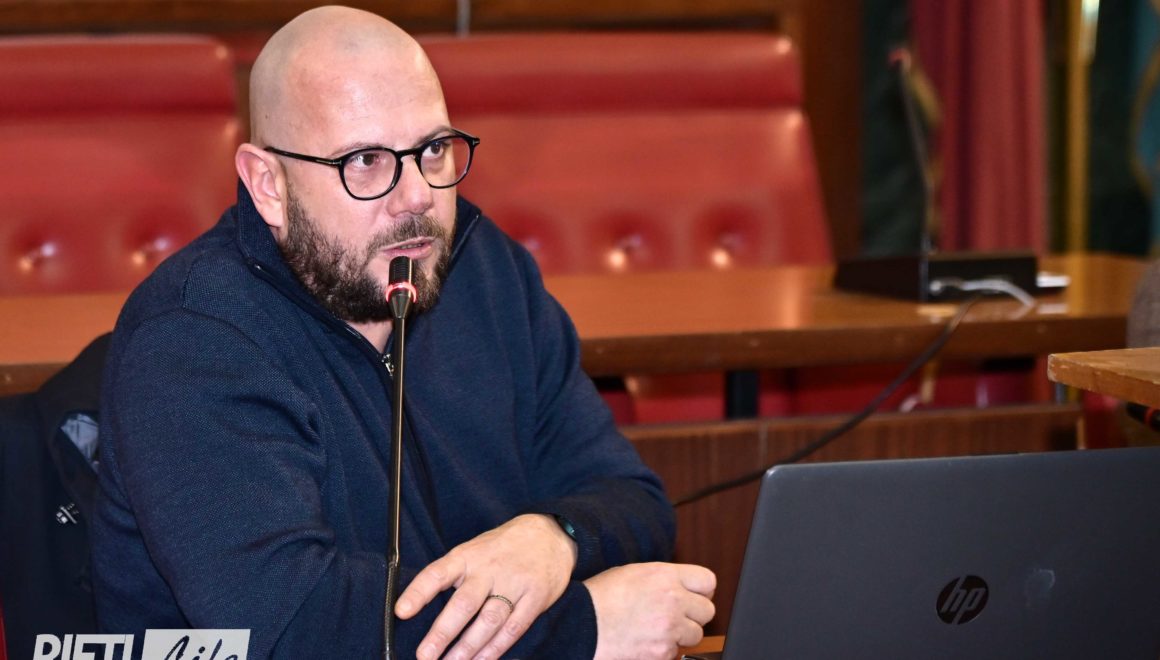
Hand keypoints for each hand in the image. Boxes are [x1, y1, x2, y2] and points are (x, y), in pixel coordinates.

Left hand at [395, 513, 576, 659]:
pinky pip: (512, 629)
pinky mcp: (534, 599)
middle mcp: (490, 570)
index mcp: (468, 556)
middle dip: (442, 633)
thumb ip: (454, 575)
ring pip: (488, 621)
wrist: (551, 534)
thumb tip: (422, 606)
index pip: (438, 573)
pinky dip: (495, 649)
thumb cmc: (504, 546)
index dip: (419, 592)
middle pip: (464, 604)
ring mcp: (514, 584)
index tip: (402, 611)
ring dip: (467, 648)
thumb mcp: (475, 549)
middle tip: (425, 655)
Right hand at [584, 562, 715, 659]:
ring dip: (681, 634)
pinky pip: (675, 653)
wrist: (579, 626)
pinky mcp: (662, 653)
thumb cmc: (600, 598)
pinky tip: (645, 642)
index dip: (700, 590)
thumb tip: (682, 587)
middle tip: (674, 616)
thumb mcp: (633, 573)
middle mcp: (672, 601)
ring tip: (656, 630)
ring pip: (696, 635)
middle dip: (693, 614)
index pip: (708, 581)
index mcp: (665, 576)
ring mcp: (669, 629)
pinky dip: (664, 650)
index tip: (693, 596)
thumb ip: (663, 579)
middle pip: (707, 610)